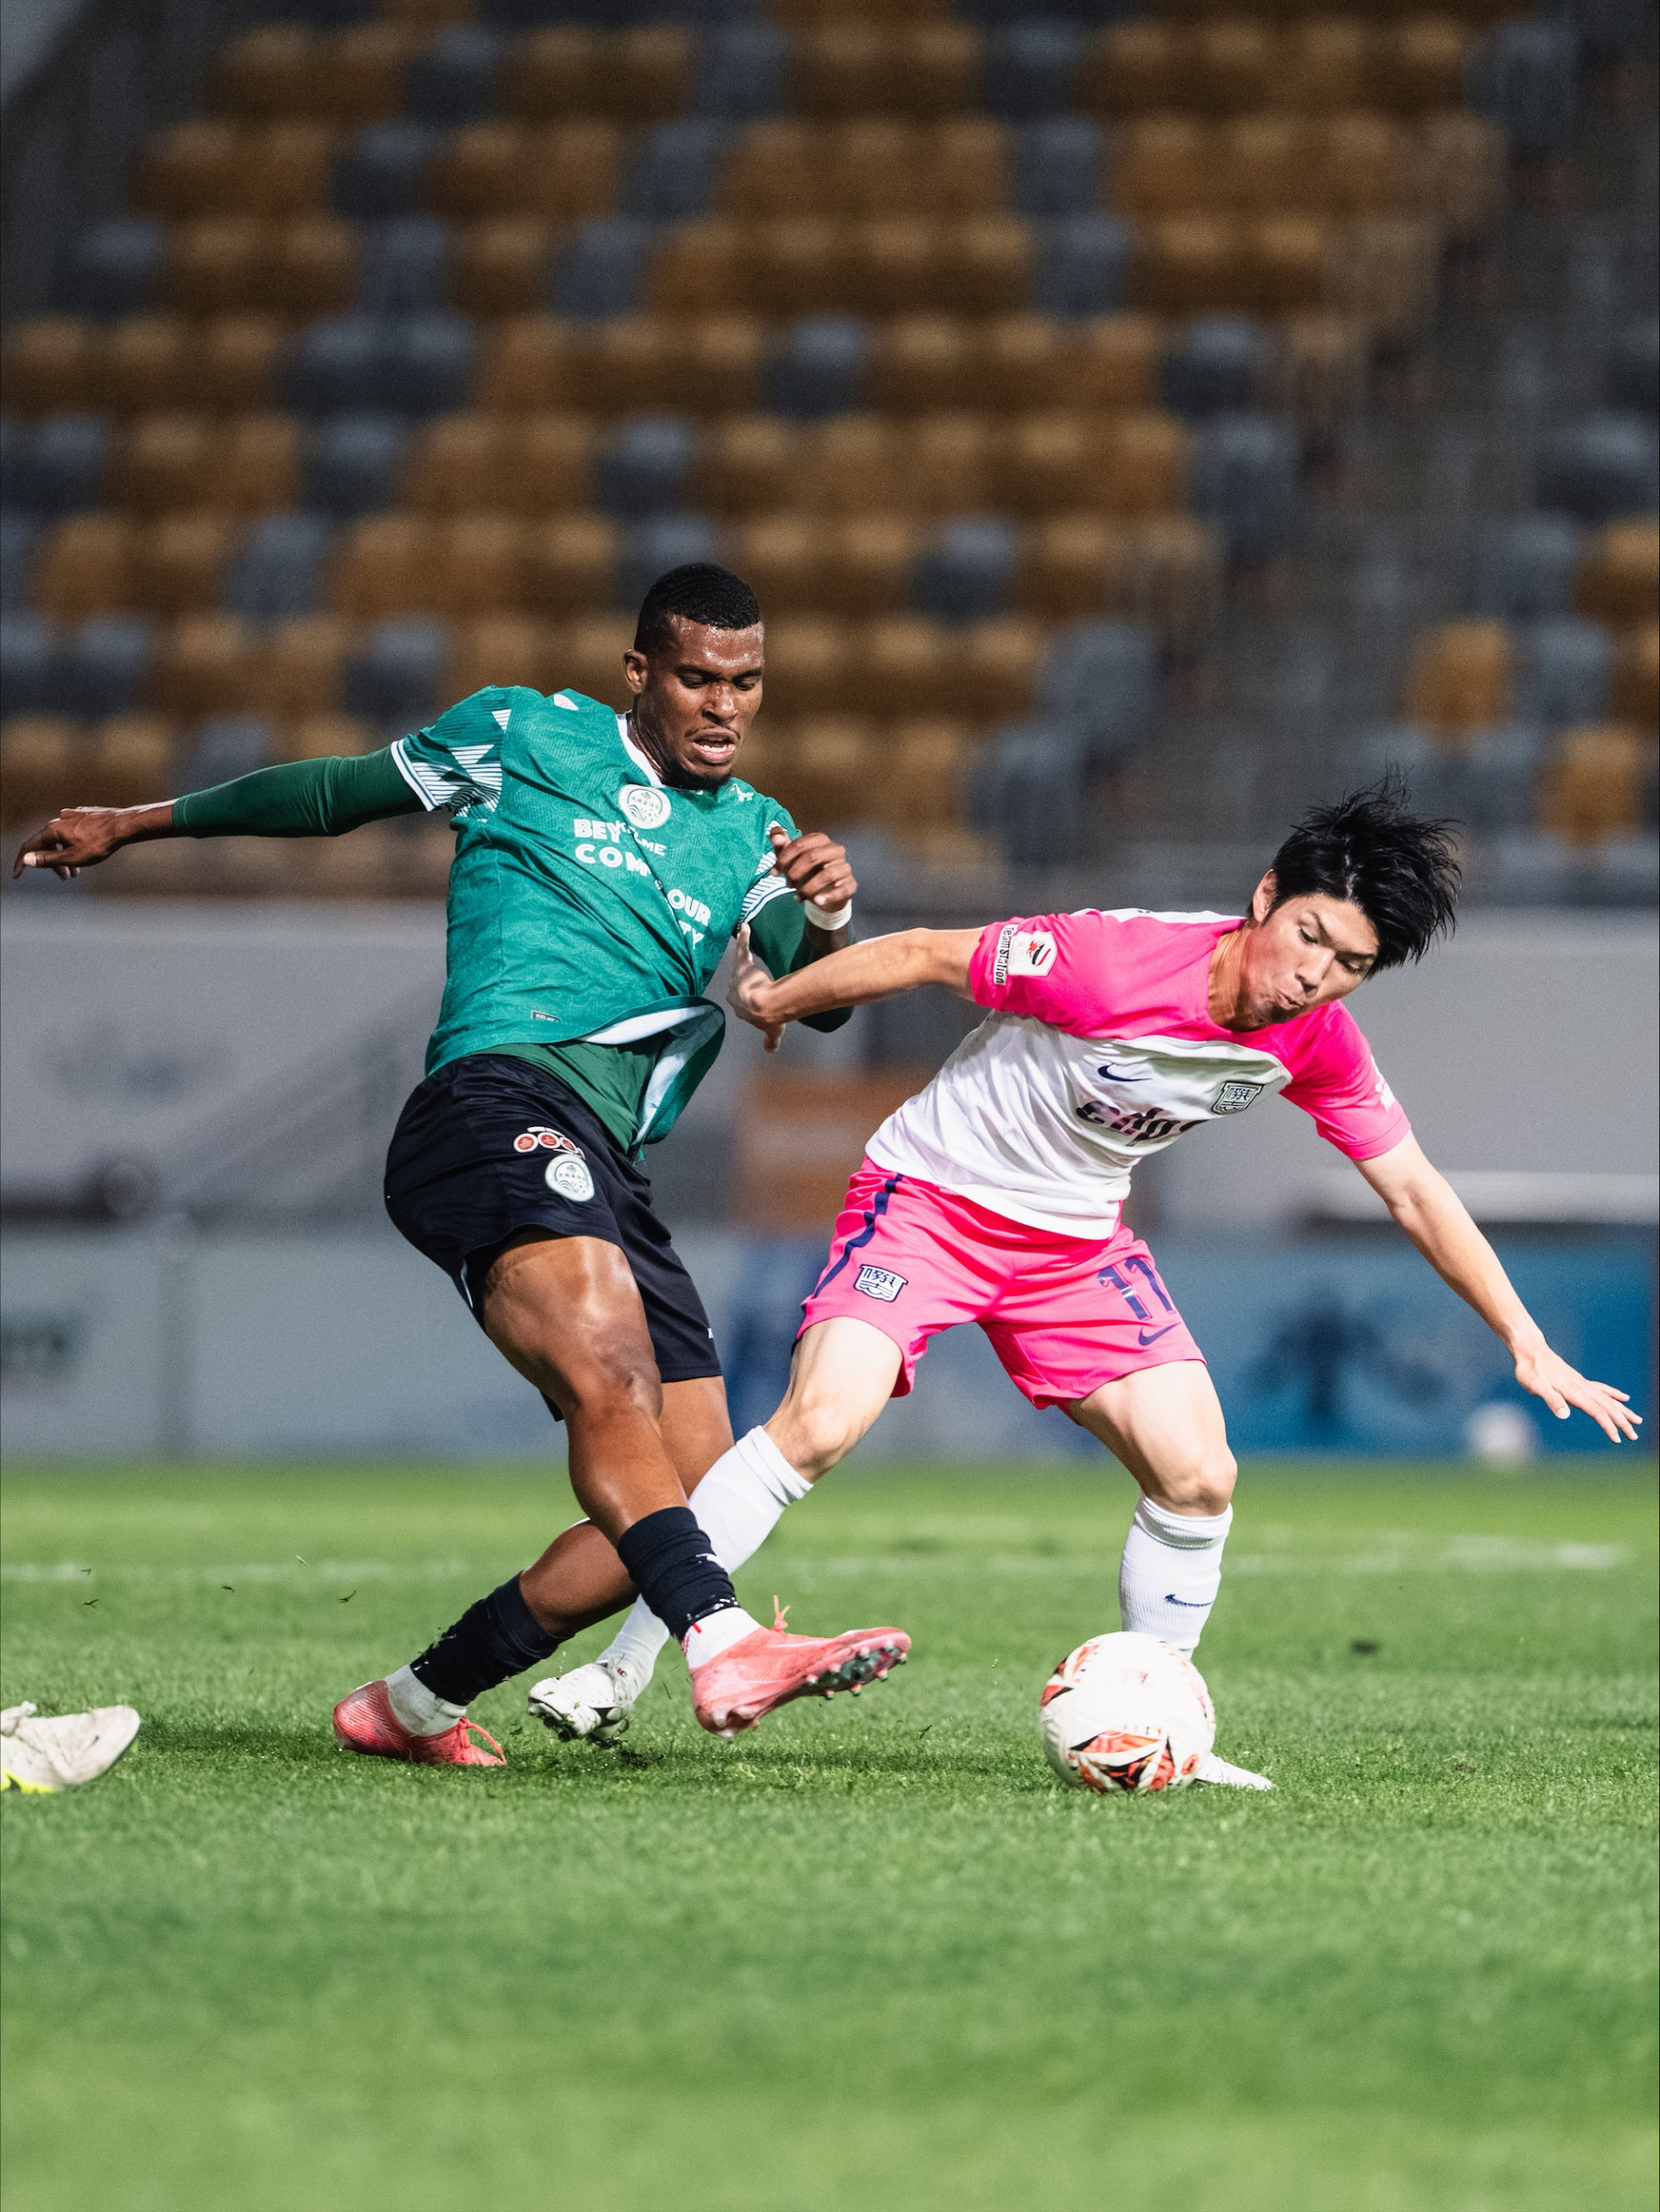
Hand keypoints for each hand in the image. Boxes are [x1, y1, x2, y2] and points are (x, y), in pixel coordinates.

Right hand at [12, 803, 165, 880]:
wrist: (124, 826)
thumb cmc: (100, 843)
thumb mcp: (72, 857)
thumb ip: (48, 859)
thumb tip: (26, 859)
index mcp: (53, 829)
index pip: (30, 846)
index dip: (22, 862)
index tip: (17, 876)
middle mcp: (60, 819)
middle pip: (47, 844)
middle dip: (53, 864)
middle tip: (65, 878)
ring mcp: (73, 816)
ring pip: (61, 839)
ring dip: (65, 857)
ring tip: (77, 872)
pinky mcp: (85, 816)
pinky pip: (72, 833)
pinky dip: (73, 847)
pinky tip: (84, 854)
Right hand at [727, 924, 784, 1052]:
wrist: (766, 1005)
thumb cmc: (768, 1018)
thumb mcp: (772, 1032)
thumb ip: (771, 1041)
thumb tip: (771, 1050)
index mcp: (739, 1006)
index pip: (740, 999)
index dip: (746, 996)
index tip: (753, 995)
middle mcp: (733, 991)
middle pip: (737, 982)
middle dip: (742, 979)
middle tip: (750, 977)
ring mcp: (737, 977)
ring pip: (740, 965)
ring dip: (742, 960)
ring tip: (746, 951)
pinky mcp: (741, 965)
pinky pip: (740, 948)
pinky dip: (743, 937)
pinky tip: (745, 927)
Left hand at [768, 826, 854, 923]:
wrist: (822, 892)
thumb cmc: (805, 871)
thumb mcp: (790, 859)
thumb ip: (781, 845)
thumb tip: (775, 833)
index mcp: (820, 840)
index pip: (801, 844)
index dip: (785, 857)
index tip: (775, 871)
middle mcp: (835, 850)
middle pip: (813, 856)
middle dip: (796, 872)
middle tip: (788, 884)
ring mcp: (844, 867)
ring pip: (827, 874)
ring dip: (808, 887)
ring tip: (798, 894)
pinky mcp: (850, 884)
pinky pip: (842, 890)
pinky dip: (828, 896)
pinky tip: (817, 901)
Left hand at [1513, 1341, 1641, 1443]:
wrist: (1531, 1352)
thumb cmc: (1530, 1370)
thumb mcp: (1536, 1386)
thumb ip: (1551, 1400)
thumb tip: (1564, 1415)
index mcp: (1574, 1392)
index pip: (1597, 1411)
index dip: (1608, 1425)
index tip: (1617, 1439)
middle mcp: (1582, 1387)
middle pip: (1608, 1407)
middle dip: (1622, 1422)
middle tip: (1634, 1436)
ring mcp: (1583, 1384)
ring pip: (1608, 1399)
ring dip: (1623, 1411)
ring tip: (1637, 1420)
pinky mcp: (1580, 1381)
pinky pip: (1602, 1389)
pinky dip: (1614, 1395)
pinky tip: (1624, 1398)